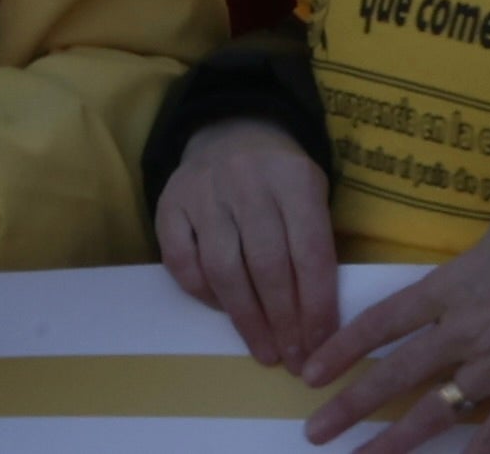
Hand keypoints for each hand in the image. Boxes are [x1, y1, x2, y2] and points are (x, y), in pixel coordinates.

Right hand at [157, 117, 336, 367]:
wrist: (232, 131)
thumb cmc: (282, 180)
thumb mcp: (314, 196)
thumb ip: (317, 247)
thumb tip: (320, 325)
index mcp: (294, 179)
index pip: (310, 253)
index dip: (317, 307)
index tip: (321, 348)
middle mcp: (247, 181)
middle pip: (267, 266)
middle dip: (284, 323)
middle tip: (293, 359)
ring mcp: (203, 191)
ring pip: (224, 268)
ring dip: (246, 319)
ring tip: (263, 350)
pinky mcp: (169, 202)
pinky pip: (181, 261)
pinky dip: (202, 293)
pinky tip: (222, 311)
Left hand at [297, 197, 489, 453]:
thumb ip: (478, 249)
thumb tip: (483, 251)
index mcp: (447, 290)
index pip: (379, 323)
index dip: (341, 350)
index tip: (310, 372)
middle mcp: (460, 335)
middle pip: (394, 375)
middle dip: (351, 406)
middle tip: (316, 431)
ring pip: (433, 413)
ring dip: (394, 441)